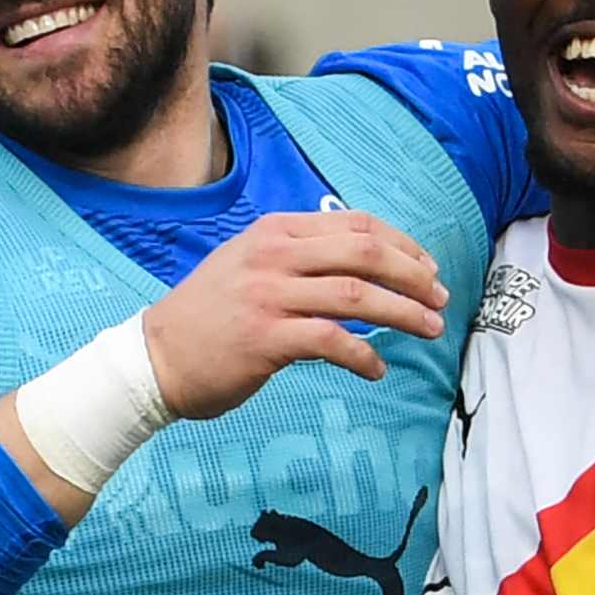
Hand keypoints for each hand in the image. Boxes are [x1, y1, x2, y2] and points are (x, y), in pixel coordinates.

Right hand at [137, 210, 450, 415]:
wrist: (153, 359)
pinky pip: (333, 342)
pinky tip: (377, 369)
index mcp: (275, 233)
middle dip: (414, 276)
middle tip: (440, 299)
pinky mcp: (266, 339)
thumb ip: (296, 258)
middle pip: (366, 253)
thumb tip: (357, 267)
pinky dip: (365, 356)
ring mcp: (269, 296)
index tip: (427, 269)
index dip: (402, 245)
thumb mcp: (247, 266)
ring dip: (403, 314)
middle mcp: (274, 257)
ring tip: (429, 330)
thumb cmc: (206, 319)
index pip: (356, 225)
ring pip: (358, 296)